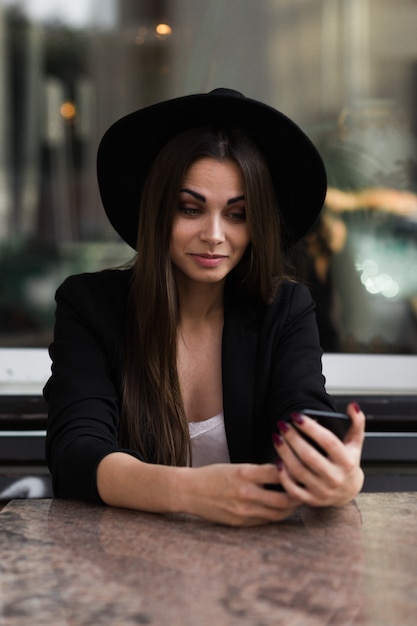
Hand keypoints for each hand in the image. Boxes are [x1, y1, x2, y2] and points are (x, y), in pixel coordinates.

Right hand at [177, 462, 301, 525]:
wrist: (190, 491)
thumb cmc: (213, 475)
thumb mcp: (237, 467)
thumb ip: (260, 472)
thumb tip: (285, 474)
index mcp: (245, 473)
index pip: (279, 474)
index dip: (293, 473)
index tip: (300, 471)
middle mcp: (246, 493)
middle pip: (285, 499)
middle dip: (298, 495)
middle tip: (305, 490)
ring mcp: (244, 511)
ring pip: (278, 514)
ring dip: (290, 508)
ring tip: (295, 501)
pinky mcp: (241, 523)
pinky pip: (266, 521)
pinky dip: (275, 515)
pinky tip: (278, 509)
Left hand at [273, 402, 364, 506]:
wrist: (348, 492)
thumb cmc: (348, 462)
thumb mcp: (355, 444)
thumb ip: (356, 423)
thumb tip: (352, 406)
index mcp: (347, 462)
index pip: (328, 441)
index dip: (311, 428)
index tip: (297, 415)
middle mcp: (335, 478)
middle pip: (309, 456)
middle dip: (293, 438)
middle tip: (282, 424)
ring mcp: (322, 491)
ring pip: (298, 471)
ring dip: (284, 452)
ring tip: (277, 437)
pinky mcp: (311, 500)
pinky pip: (292, 489)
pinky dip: (283, 475)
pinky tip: (278, 459)